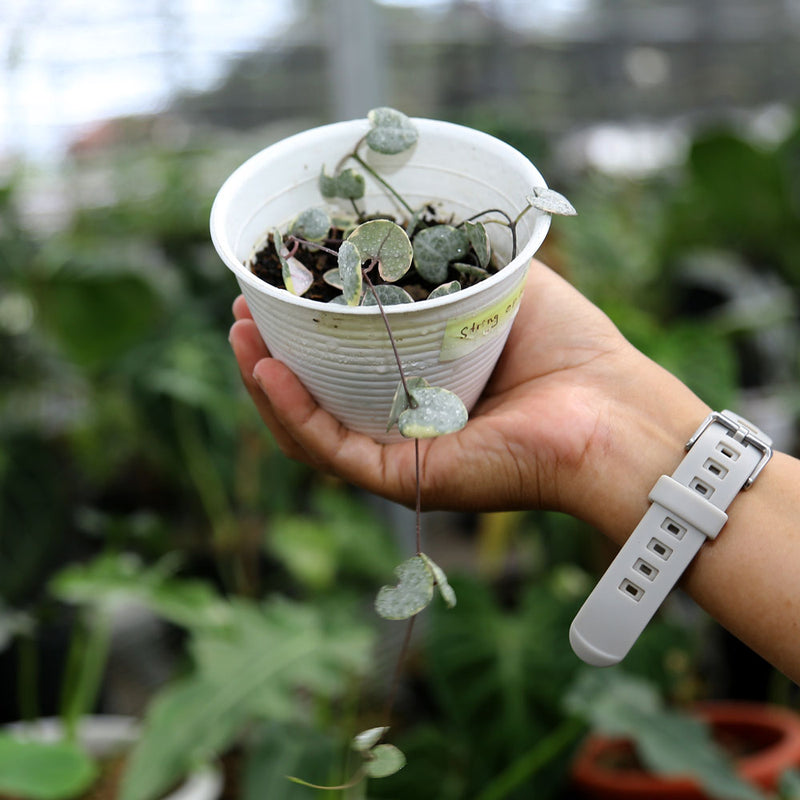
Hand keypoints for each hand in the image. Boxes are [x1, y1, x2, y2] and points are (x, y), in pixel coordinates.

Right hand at [229, 260, 706, 527]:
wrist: (614, 409)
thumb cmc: (570, 349)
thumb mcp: (497, 288)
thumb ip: (450, 267)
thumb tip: (406, 226)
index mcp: (420, 388)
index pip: (342, 369)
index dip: (301, 333)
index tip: (273, 290)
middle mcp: (403, 425)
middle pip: (315, 401)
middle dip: (268, 358)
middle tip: (239, 313)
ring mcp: (403, 455)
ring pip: (311, 431)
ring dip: (265, 387)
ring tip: (239, 337)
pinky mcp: (411, 478)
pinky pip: (336, 451)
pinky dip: (295, 415)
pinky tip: (267, 372)